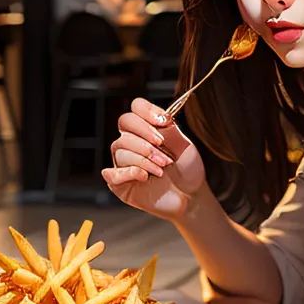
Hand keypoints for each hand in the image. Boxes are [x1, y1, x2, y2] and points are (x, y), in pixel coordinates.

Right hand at [102, 98, 205, 220]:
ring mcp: (123, 162)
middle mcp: (131, 142)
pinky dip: (129, 172)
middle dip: (146, 136)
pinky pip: (112, 173)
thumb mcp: (183, 144)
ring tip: (162, 168)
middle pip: (125, 123)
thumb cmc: (186, 170)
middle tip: (164, 150)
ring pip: (121, 148)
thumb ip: (168, 128)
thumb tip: (159, 115)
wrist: (192, 195)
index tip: (164, 122)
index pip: (135, 108)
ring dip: (145, 158)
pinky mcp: (120, 183)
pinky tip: (144, 176)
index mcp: (146, 129)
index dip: (146, 111)